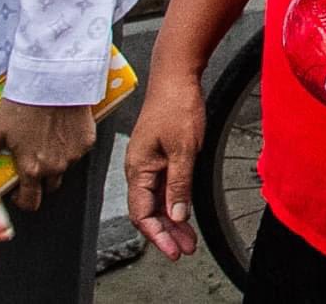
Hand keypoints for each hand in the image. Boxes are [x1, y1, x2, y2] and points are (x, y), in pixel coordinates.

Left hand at [0, 98, 95, 212]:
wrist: (54, 79)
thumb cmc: (24, 103)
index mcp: (32, 169)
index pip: (31, 202)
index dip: (24, 200)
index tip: (20, 191)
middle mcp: (55, 167)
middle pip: (49, 188)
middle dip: (41, 181)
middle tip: (32, 161)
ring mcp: (73, 155)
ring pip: (64, 169)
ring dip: (55, 162)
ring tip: (45, 140)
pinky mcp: (87, 142)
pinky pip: (77, 152)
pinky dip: (69, 146)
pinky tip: (60, 129)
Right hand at [123, 73, 203, 260]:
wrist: (177, 75)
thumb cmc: (176, 104)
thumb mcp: (184, 149)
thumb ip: (179, 184)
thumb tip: (176, 214)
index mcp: (137, 168)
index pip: (142, 213)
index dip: (157, 235)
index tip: (173, 250)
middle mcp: (139, 168)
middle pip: (149, 210)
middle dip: (167, 233)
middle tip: (184, 249)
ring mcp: (149, 161)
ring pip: (158, 200)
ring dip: (172, 220)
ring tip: (188, 238)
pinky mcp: (160, 154)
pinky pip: (164, 185)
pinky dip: (175, 201)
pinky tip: (185, 212)